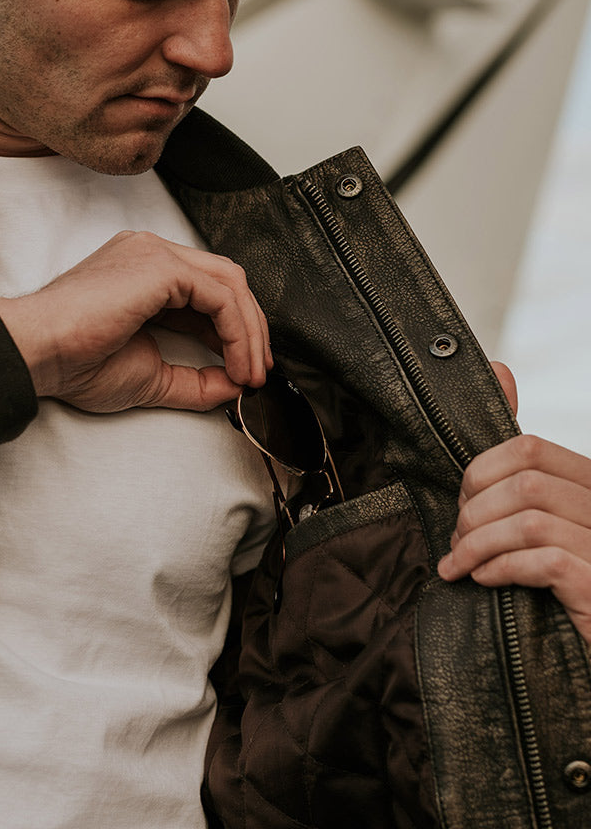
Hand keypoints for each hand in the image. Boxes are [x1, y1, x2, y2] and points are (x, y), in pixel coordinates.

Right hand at [0, 230, 270, 412]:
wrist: (38, 354)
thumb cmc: (74, 362)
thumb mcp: (149, 377)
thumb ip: (194, 381)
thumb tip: (235, 387)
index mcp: (143, 274)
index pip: (207, 293)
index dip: (233, 333)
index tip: (243, 373)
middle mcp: (151, 254)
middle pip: (226, 281)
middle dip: (251, 330)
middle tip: (257, 374)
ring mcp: (155, 254)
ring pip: (229, 283)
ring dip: (250, 332)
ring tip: (251, 374)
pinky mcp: (160, 266)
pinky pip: (220, 293)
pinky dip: (238, 330)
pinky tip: (236, 361)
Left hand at [438, 362, 590, 643]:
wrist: (580, 669)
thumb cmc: (559, 583)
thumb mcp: (534, 516)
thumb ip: (517, 457)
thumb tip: (499, 370)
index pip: (529, 448)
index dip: (480, 473)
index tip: (462, 505)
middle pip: (526, 477)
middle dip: (475, 507)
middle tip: (459, 540)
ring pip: (530, 514)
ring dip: (479, 540)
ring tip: (464, 564)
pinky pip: (543, 557)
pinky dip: (500, 567)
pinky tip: (485, 582)